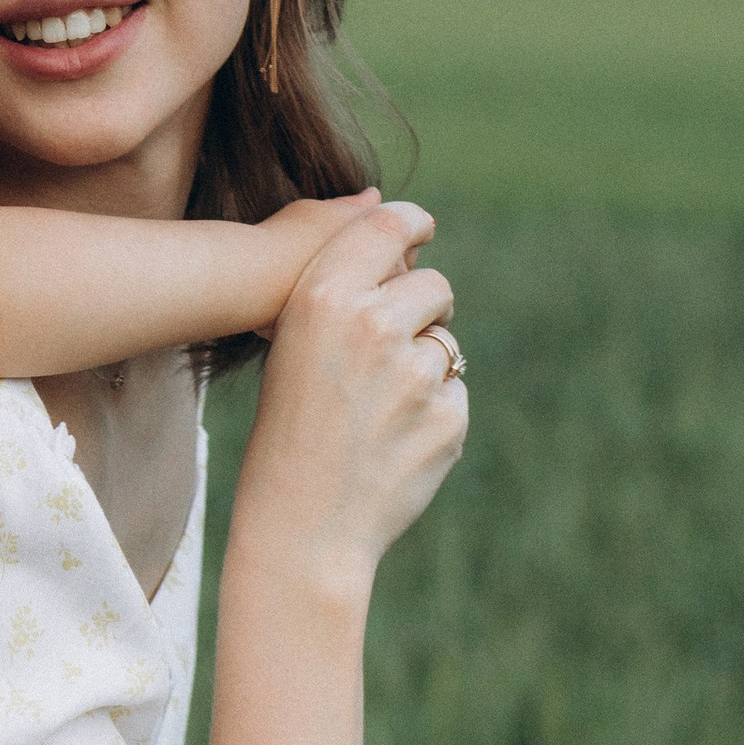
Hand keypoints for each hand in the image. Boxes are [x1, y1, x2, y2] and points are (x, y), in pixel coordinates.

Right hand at [233, 198, 466, 604]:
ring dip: (426, 362)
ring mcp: (416, 373)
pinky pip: (455, 391)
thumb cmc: (289, 426)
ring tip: (378, 407)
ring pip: (446, 341)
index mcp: (324, 296)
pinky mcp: (449, 416)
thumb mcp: (292, 343)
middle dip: (423, 307)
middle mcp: (373, 324)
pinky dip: (434, 409)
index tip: (421, 227)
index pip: (388, 223)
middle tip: (391, 344)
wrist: (301, 522)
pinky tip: (395, 438)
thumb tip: (408, 254)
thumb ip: (344, 293)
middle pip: (432, 284)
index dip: (412, 222)